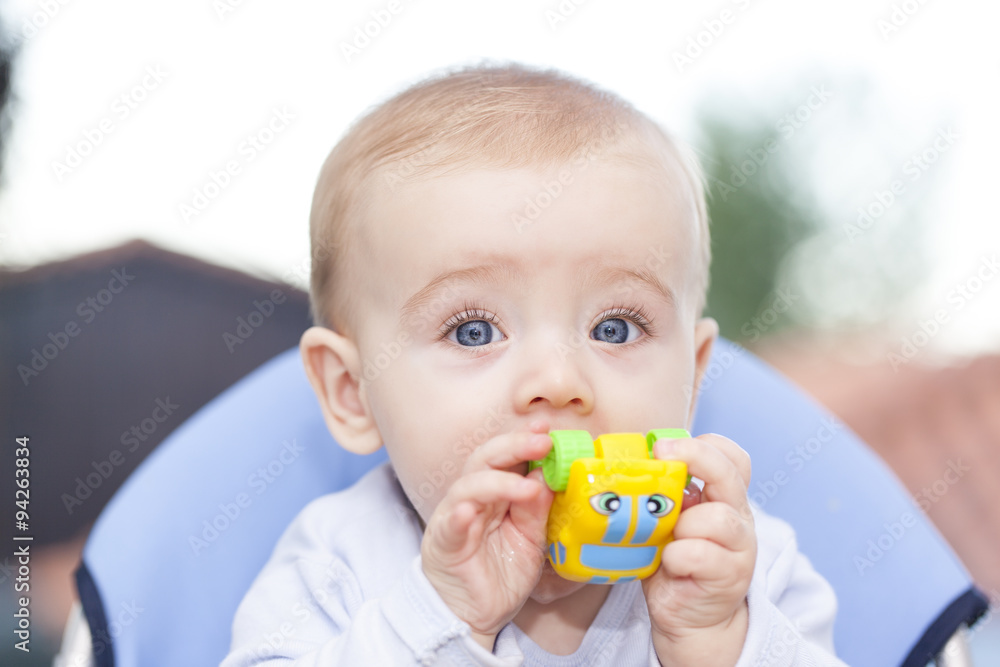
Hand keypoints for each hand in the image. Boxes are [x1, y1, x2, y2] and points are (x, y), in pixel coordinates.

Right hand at [421, 422, 554, 650]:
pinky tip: (468, 510)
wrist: (474, 616)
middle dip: (514, 447)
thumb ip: (536, 511)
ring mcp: (455, 518)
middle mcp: (473, 499)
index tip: (546, 430)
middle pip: (486, 460)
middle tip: (542, 442)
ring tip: (528, 487)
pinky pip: (449, 525)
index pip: (507, 458)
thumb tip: (548, 478)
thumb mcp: (530, 541)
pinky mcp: (443, 543)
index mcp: (496, 494)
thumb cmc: (500, 575)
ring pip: (469, 486)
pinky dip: (457, 515)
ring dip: (498, 481)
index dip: (524, 441)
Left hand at [643, 433, 755, 665]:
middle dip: (695, 458)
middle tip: (661, 456)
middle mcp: (737, 516)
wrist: (690, 618)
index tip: (664, 446)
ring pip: (718, 518)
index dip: (703, 445)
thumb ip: (662, 494)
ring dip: (684, 524)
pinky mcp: (729, 576)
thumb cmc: (674, 562)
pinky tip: (669, 564)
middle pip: (729, 474)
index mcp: (723, 497)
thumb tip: (624, 465)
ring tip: (668, 538)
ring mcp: (738, 547)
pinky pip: (701, 554)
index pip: (731, 456)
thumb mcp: (668, 521)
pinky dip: (678, 556)